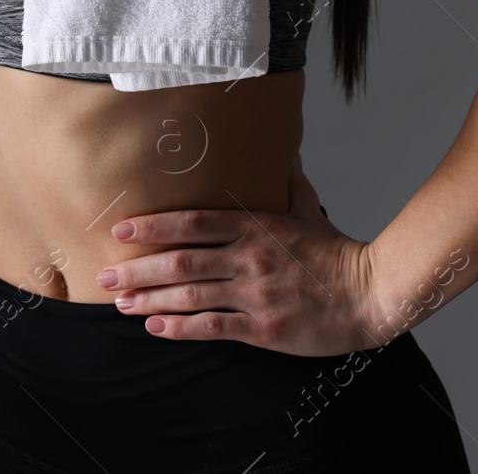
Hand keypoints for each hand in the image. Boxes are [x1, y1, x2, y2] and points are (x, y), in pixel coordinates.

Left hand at [95, 155, 381, 355]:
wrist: (373, 293)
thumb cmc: (338, 252)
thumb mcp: (308, 208)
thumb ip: (286, 181)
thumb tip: (280, 150)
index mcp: (255, 226)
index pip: (192, 222)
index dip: (152, 225)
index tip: (119, 230)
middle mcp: (249, 258)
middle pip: (180, 261)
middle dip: (137, 268)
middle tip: (104, 274)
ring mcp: (255, 294)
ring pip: (189, 295)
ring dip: (149, 300)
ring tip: (121, 302)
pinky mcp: (263, 328)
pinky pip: (212, 327)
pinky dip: (179, 327)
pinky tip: (155, 327)